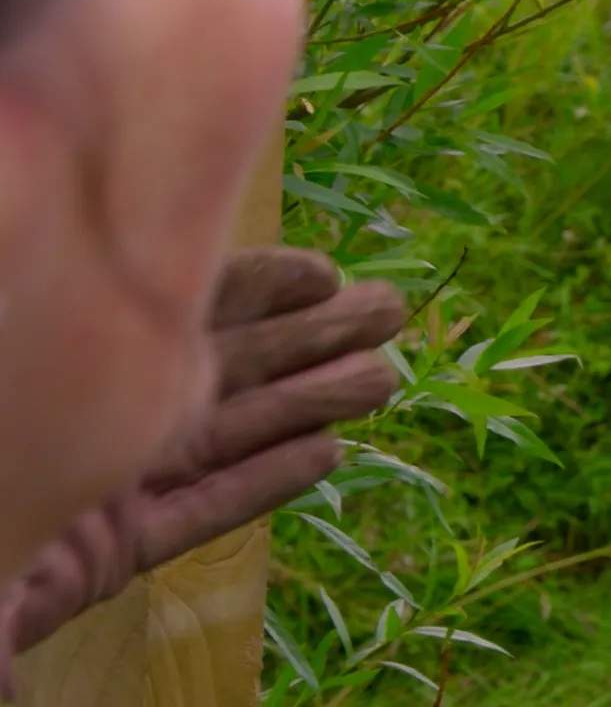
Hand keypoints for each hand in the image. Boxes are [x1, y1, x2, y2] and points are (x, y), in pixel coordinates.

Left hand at [1, 248, 405, 655]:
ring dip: (306, 405)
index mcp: (62, 371)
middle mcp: (81, 415)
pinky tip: (332, 456)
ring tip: (386, 377)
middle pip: (214, 368)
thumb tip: (24, 232)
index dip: (252, 291)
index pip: (171, 318)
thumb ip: (53, 314)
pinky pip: (197, 512)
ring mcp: (94, 486)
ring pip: (221, 433)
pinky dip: (265, 485)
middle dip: (306, 338)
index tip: (324, 272)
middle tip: (394, 310)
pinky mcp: (102, 558)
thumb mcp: (12, 472)